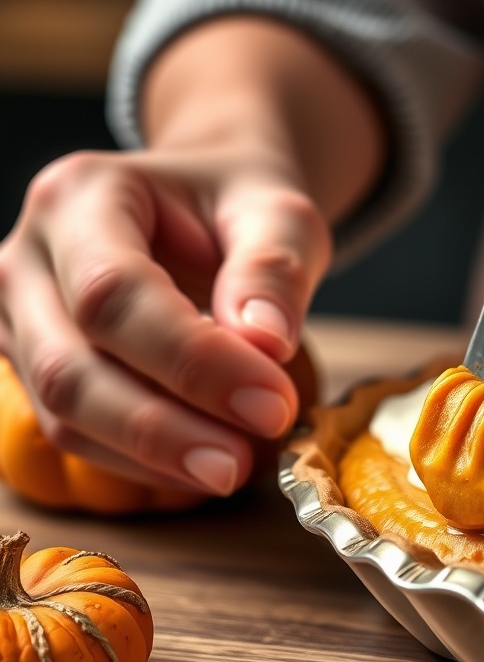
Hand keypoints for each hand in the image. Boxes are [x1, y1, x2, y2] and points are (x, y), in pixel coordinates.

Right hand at [0, 18, 383, 494]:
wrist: (210, 204)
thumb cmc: (241, 203)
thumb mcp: (279, 214)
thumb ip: (275, 268)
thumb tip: (266, 343)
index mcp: (82, 194)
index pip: (116, 293)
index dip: (192, 361)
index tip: (273, 403)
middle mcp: (28, 255)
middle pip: (69, 364)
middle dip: (161, 428)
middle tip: (244, 463)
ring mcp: (18, 314)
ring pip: (62, 412)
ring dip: (150, 455)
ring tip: (234, 467)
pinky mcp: (33, 363)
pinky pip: (73, 430)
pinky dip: (139, 461)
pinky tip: (201, 466)